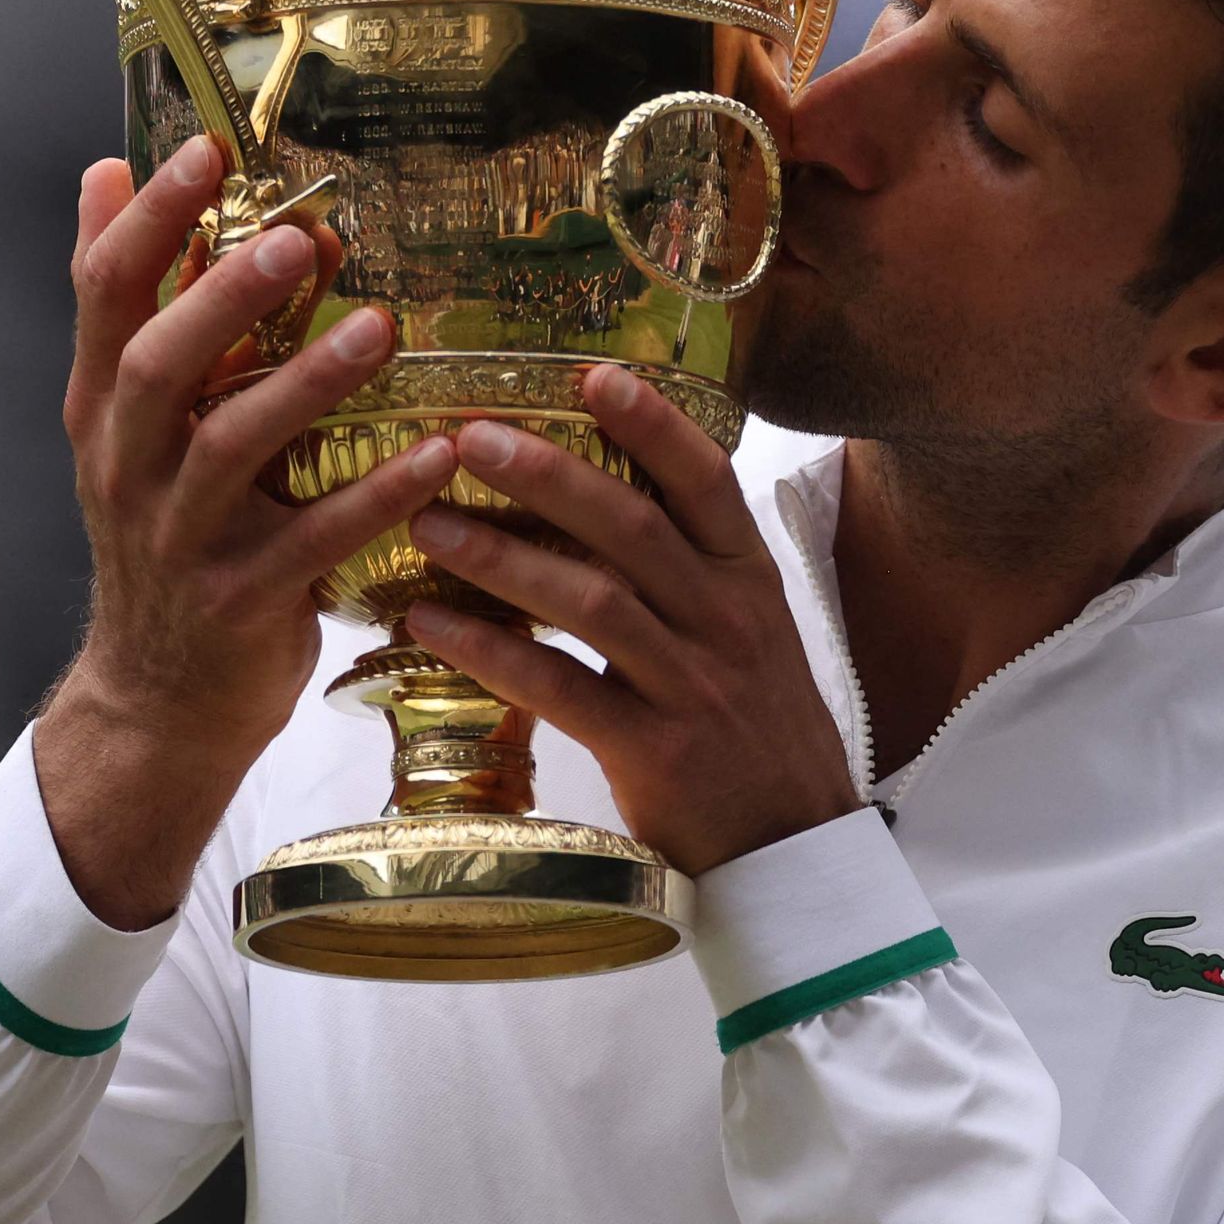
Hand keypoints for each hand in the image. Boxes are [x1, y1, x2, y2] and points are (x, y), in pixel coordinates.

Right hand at [33, 137, 457, 925]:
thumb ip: (131, 305)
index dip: (147, 220)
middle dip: (223, 297)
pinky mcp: (239, 604)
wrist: (159, 701)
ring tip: (380, 329)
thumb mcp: (129, 424)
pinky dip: (374, 497)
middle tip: (300, 237)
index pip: (104, 296)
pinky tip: (438, 455)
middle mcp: (127, 467)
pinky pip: (311, 542)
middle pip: (157, 365)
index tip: (204, 149)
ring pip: (231, 448)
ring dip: (306, 384)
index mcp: (103, 410)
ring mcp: (178, 539)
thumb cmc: (167, 537)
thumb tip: (104, 171)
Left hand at [404, 365, 859, 875]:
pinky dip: (492, 653)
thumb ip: (688, 570)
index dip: (653, 424)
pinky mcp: (657, 752)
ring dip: (503, 557)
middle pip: (634, 528)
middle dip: (549, 474)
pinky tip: (432, 625)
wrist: (795, 848)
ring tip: (428, 523)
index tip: (594, 374)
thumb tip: (598, 498)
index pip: (707, 482)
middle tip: (471, 435)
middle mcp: (726, 621)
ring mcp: (693, 686)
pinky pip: (562, 690)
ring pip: (593, 601)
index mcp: (749, 581)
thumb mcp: (748, 633)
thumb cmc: (755, 731)